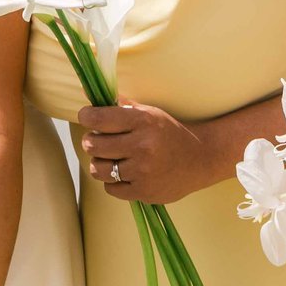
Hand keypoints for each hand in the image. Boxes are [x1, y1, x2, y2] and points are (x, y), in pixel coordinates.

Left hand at [77, 101, 218, 203]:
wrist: (200, 159)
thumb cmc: (169, 133)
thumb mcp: (150, 113)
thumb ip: (121, 105)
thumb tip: (88, 94)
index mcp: (143, 121)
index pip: (98, 118)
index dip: (86, 116)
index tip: (86, 117)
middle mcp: (143, 146)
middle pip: (93, 144)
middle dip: (90, 141)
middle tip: (97, 140)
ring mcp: (143, 171)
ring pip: (97, 168)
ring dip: (99, 163)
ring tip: (109, 158)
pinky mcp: (144, 192)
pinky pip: (110, 187)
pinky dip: (113, 181)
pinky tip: (124, 173)